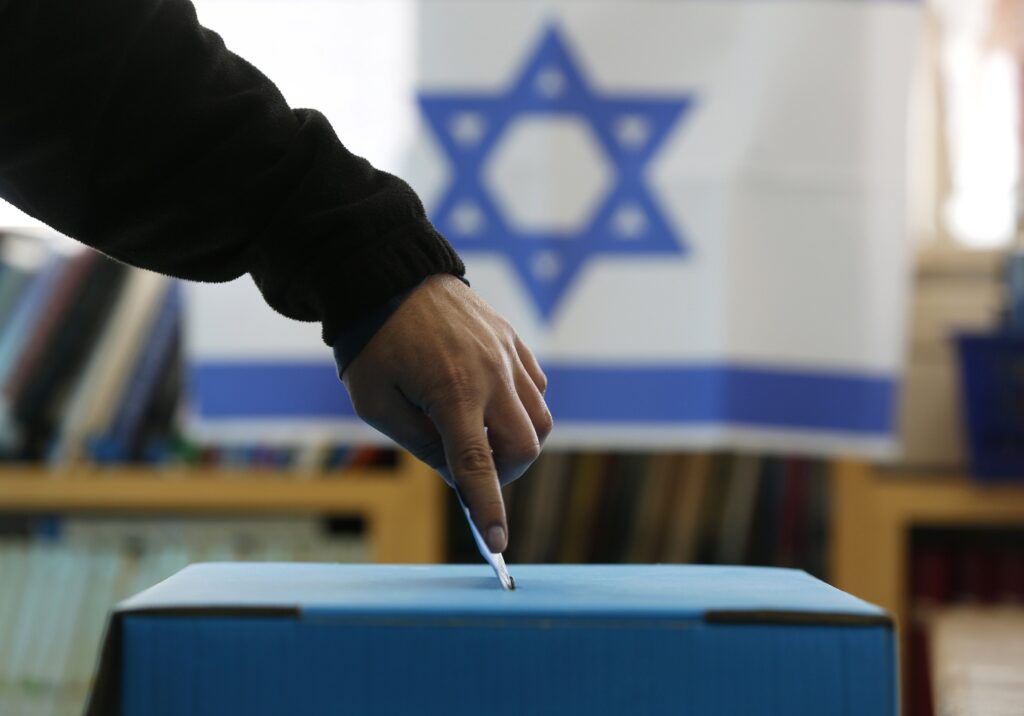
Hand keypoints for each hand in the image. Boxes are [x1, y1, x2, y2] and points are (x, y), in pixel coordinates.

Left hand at [342, 274, 551, 552]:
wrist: (389, 276)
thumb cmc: (374, 344)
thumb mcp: (377, 404)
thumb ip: (420, 444)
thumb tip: (459, 474)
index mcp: (452, 393)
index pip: (478, 466)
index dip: (488, 510)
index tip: (497, 545)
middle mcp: (491, 375)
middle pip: (525, 447)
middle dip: (504, 474)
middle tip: (472, 473)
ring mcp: (508, 356)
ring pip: (541, 420)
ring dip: (517, 443)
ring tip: (480, 436)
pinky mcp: (514, 341)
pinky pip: (537, 388)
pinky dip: (523, 410)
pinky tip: (491, 405)